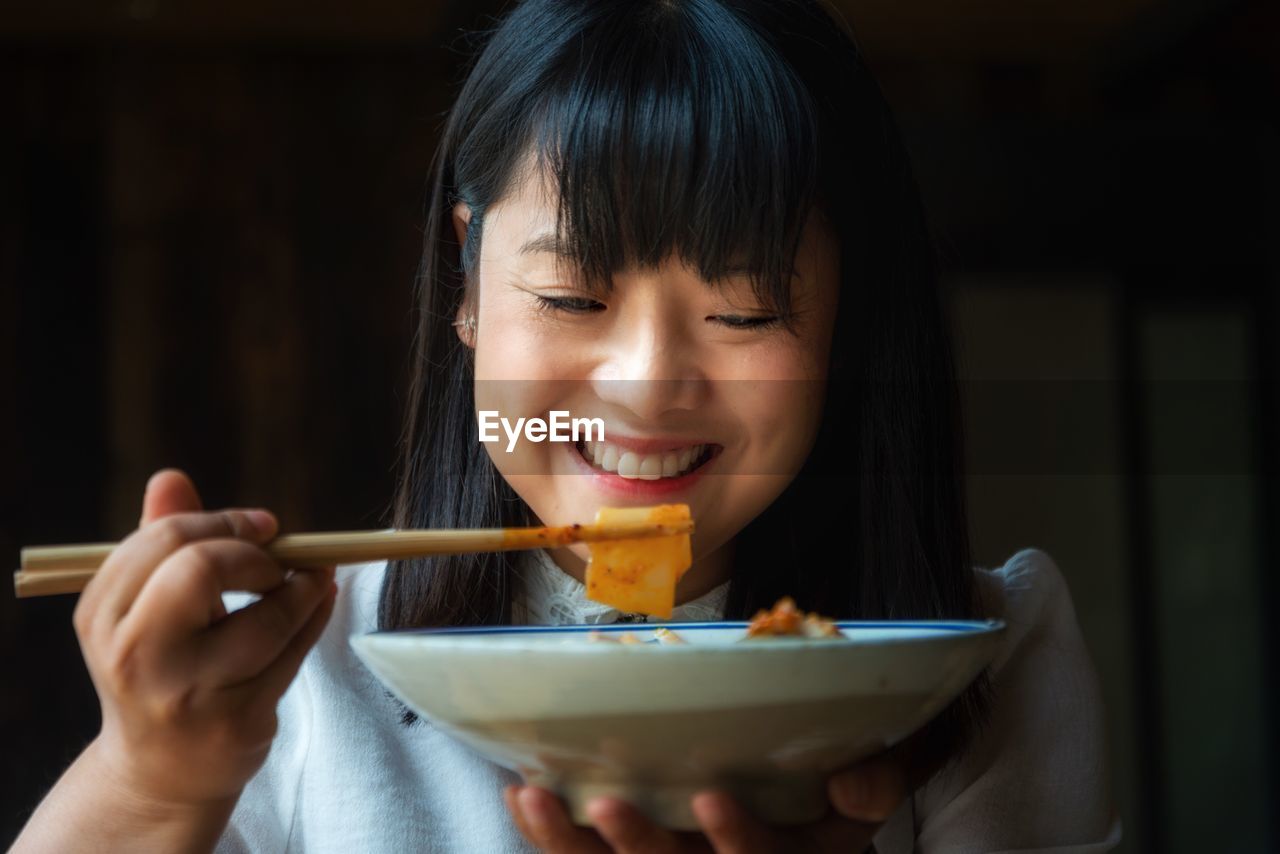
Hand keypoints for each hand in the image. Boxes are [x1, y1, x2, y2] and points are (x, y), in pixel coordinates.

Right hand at [73, 468, 337, 807]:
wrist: (160, 772)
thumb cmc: (159, 668)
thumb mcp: (141, 609)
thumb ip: (159, 541)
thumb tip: (170, 478)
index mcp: (103, 615)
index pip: (165, 540)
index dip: (225, 523)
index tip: (263, 525)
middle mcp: (137, 655)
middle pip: (202, 569)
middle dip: (255, 554)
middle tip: (277, 561)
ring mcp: (188, 693)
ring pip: (266, 619)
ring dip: (304, 589)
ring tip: (314, 579)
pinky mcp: (236, 721)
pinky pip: (293, 654)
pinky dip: (315, 617)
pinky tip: (320, 602)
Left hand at [504, 754, 905, 852]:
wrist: (799, 835)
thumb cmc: (827, 809)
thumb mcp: (865, 803)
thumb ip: (875, 786)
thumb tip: (851, 779)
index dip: (739, 841)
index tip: (712, 798)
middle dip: (641, 848)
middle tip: (608, 804)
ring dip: (570, 845)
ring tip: (534, 797)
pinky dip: (552, 837)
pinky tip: (523, 798)